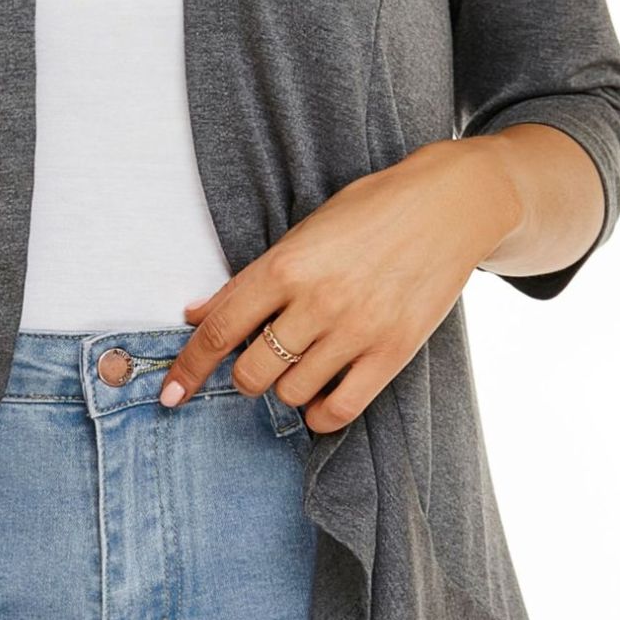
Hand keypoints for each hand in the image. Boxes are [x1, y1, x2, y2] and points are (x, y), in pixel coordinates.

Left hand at [158, 138, 521, 433]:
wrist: (450, 204)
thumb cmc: (371, 211)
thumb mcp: (304, 232)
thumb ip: (251, 279)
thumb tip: (197, 314)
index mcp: (286, 265)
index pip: (220, 329)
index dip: (188, 368)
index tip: (169, 394)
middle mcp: (317, 301)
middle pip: (252, 372)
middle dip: (244, 377)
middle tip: (259, 362)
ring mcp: (357, 329)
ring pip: (292, 393)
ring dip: (285, 389)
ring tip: (300, 366)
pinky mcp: (394, 351)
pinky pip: (342, 408)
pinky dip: (321, 415)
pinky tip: (320, 399)